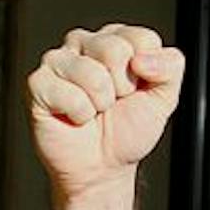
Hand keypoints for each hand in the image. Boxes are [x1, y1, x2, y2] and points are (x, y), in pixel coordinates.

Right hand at [27, 25, 183, 204]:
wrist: (102, 170)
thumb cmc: (127, 131)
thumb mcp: (164, 98)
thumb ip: (171, 67)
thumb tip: (142, 58)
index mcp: (116, 39)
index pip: (142, 39)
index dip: (145, 74)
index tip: (135, 91)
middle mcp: (85, 43)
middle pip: (115, 50)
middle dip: (122, 88)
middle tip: (112, 103)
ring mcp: (58, 60)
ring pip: (92, 73)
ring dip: (99, 103)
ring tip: (93, 111)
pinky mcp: (38, 83)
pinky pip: (67, 93)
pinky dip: (78, 113)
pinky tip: (74, 117)